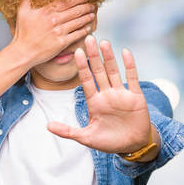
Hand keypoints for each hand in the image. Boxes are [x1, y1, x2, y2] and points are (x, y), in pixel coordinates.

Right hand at [0, 0, 93, 99]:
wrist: (23, 52)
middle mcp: (54, 20)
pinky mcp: (62, 42)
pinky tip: (88, 28)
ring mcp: (59, 31)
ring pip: (78, 22)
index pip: (66, 1)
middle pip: (75, 11)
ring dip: (87, 17)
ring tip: (92, 14)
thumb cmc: (22, 33)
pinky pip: (76, 35)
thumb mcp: (22, 12)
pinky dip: (84, 31)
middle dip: (86, 7)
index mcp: (46, 11)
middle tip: (92, 5)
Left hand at [47, 35, 153, 153]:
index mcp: (94, 102)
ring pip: (114, 71)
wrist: (133, 146)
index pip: (86, 80)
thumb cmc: (109, 142)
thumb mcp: (87, 137)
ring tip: (104, 42)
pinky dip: (129, 65)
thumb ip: (68, 131)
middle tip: (88, 38)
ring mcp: (121, 94)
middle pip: (98, 71)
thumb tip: (47, 126)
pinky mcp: (135, 96)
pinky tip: (125, 52)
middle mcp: (107, 94)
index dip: (81, 66)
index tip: (76, 52)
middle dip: (93, 55)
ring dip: (109, 57)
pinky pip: (132, 78)